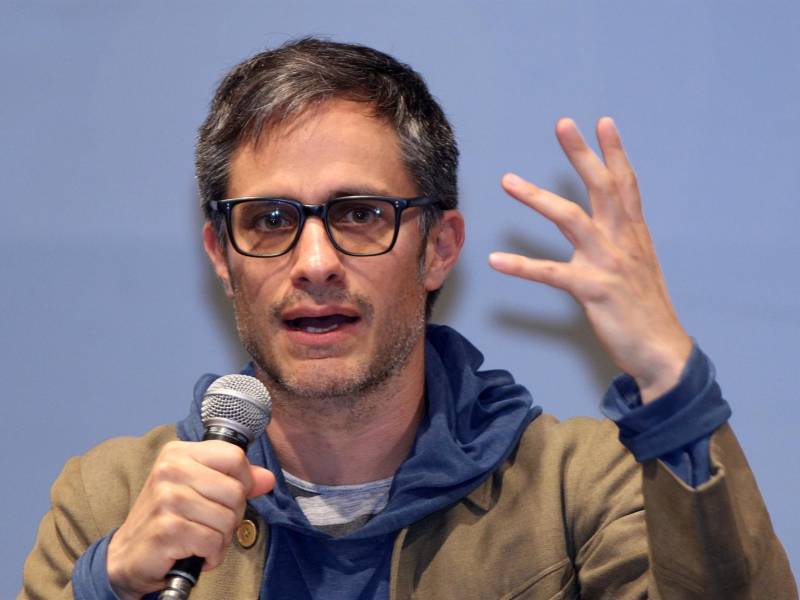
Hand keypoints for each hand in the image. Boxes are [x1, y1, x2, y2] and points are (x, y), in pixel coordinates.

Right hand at [106, 440, 274, 598]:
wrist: (128, 554)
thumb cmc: (167, 518)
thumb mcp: (200, 489)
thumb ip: (236, 480)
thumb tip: (268, 479)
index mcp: (179, 452)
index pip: (235, 456)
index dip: (243, 481)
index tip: (228, 496)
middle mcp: (170, 469)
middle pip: (235, 490)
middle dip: (232, 515)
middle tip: (210, 524)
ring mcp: (167, 498)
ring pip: (228, 518)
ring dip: (221, 538)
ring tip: (200, 539)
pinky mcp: (167, 528)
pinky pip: (213, 542)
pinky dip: (211, 554)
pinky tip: (195, 553)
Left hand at [489, 117, 691, 402]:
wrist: (662, 350)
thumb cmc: (645, 309)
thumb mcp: (639, 265)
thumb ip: (623, 240)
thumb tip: (610, 223)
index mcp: (633, 234)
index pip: (625, 184)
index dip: (614, 152)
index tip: (603, 122)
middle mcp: (622, 240)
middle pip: (601, 187)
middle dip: (581, 154)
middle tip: (563, 123)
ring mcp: (608, 263)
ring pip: (569, 219)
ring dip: (537, 197)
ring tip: (508, 180)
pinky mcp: (592, 289)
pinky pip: (550, 273)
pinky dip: (522, 266)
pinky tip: (497, 259)